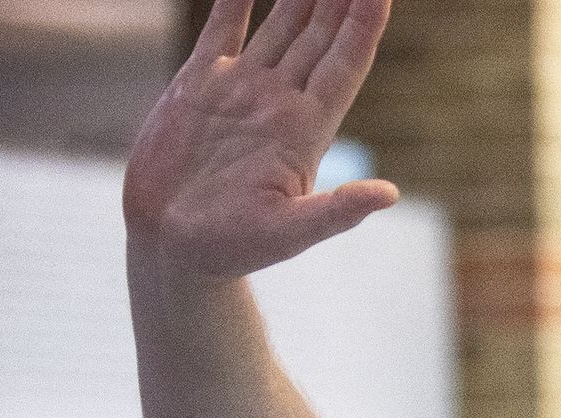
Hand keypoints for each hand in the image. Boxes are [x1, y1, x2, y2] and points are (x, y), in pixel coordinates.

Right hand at [123, 0, 397, 277]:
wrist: (171, 248)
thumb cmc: (230, 250)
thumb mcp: (287, 234)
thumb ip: (335, 213)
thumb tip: (389, 195)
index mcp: (306, 129)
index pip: (346, 62)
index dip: (365, 23)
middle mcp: (280, 102)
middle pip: (321, 33)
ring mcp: (243, 90)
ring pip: (282, 22)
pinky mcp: (201, 85)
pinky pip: (225, 27)